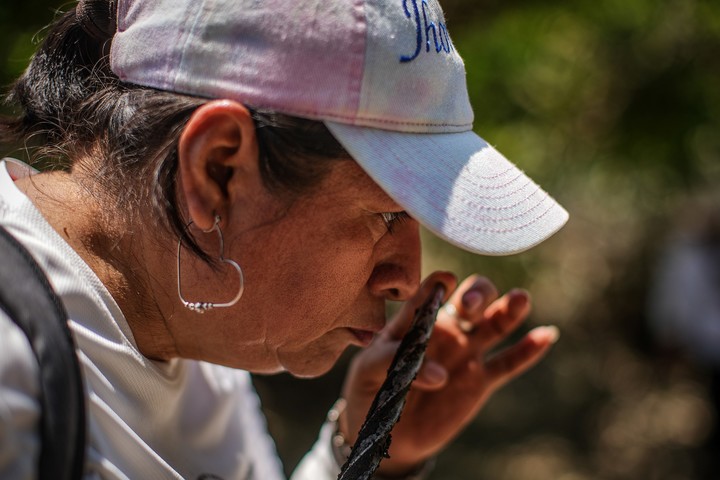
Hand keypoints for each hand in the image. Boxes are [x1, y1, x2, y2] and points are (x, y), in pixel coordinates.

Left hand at [339, 272, 558, 476]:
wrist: (386, 435)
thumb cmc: (371, 393)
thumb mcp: (368, 372)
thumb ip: (394, 362)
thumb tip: (439, 374)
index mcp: (414, 321)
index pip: (429, 292)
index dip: (438, 284)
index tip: (444, 283)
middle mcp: (445, 330)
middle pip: (471, 298)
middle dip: (477, 294)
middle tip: (471, 305)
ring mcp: (465, 353)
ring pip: (495, 324)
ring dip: (509, 310)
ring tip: (520, 299)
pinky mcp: (480, 381)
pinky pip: (508, 363)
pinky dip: (529, 350)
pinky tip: (547, 335)